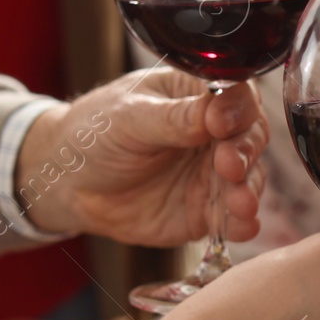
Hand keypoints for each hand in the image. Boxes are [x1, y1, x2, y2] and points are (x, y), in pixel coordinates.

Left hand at [17, 69, 266, 245]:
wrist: (68, 183)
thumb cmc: (95, 134)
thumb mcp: (130, 117)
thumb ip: (176, 117)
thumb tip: (218, 110)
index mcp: (198, 95)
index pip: (236, 95)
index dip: (238, 108)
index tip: (222, 123)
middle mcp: (214, 133)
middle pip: (251, 136)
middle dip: (245, 151)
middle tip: (228, 164)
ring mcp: (212, 173)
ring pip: (249, 178)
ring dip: (250, 190)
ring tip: (240, 202)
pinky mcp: (206, 210)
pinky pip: (233, 217)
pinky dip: (242, 223)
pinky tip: (241, 225)